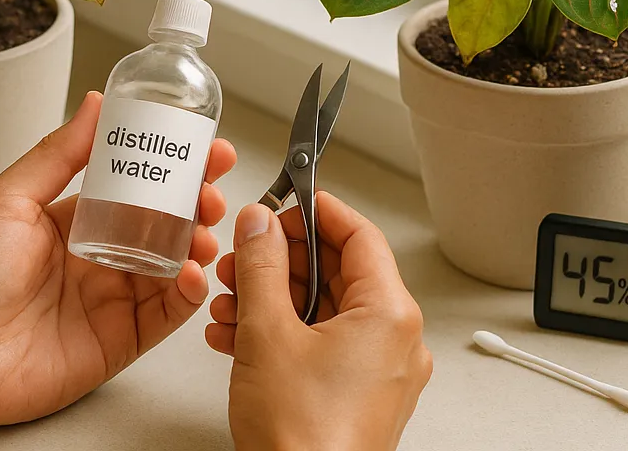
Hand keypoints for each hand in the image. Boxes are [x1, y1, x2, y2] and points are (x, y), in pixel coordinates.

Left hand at [0, 92, 235, 435]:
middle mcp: (100, 256)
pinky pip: (168, 314)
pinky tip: (191, 271)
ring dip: (199, 241)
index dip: (171, 165)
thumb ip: (57, 154)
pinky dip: (189, 292)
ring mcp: (113, 299)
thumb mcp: (6, 199)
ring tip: (204, 226)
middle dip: (197, 200)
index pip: (137, 185)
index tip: (200, 145)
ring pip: (175, 264)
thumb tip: (95, 104)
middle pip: (165, 223)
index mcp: (75, 219)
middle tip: (212, 185)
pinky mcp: (122, 340)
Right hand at [206, 193, 431, 450]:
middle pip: (340, 272)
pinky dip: (284, 334)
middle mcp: (396, 341)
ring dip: (274, 299)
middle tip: (246, 254)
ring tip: (231, 300)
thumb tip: (260, 225)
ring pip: (326, 311)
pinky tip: (239, 336)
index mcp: (389, 314)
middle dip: (283, 262)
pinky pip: (324, 346)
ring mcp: (380, 373)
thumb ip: (262, 267)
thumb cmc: (303, 440)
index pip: (359, 234)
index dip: (317, 211)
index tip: (285, 200)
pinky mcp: (359, 397)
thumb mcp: (267, 333)